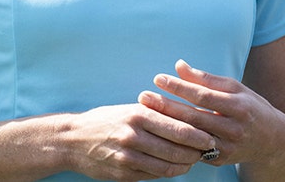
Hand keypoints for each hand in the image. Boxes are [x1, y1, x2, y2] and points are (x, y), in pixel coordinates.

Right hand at [62, 102, 213, 180]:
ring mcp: (127, 156)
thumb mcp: (132, 109)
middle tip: (208, 151)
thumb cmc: (108, 120)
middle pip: (176, 148)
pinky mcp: (122, 173)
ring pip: (167, 165)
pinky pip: (153, 175)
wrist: (72, 140)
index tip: (212, 137)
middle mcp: (134, 135)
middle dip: (196, 152)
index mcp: (139, 114)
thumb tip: (192, 119)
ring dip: (184, 165)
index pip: (178, 127)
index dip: (199, 135)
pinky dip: (167, 172)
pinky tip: (174, 168)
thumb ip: (159, 113)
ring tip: (193, 160)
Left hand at [138, 59, 284, 168]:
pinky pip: (192, 150)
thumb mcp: (235, 89)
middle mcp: (233, 129)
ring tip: (145, 114)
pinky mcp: (219, 160)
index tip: (158, 78)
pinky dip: (175, 142)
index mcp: (238, 106)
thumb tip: (179, 65)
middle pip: (193, 117)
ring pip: (190, 137)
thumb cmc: (251, 107)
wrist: (273, 140)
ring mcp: (226, 148)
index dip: (179, 87)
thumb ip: (206, 79)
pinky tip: (157, 133)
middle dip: (165, 106)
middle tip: (143, 96)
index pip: (202, 96)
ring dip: (166, 125)